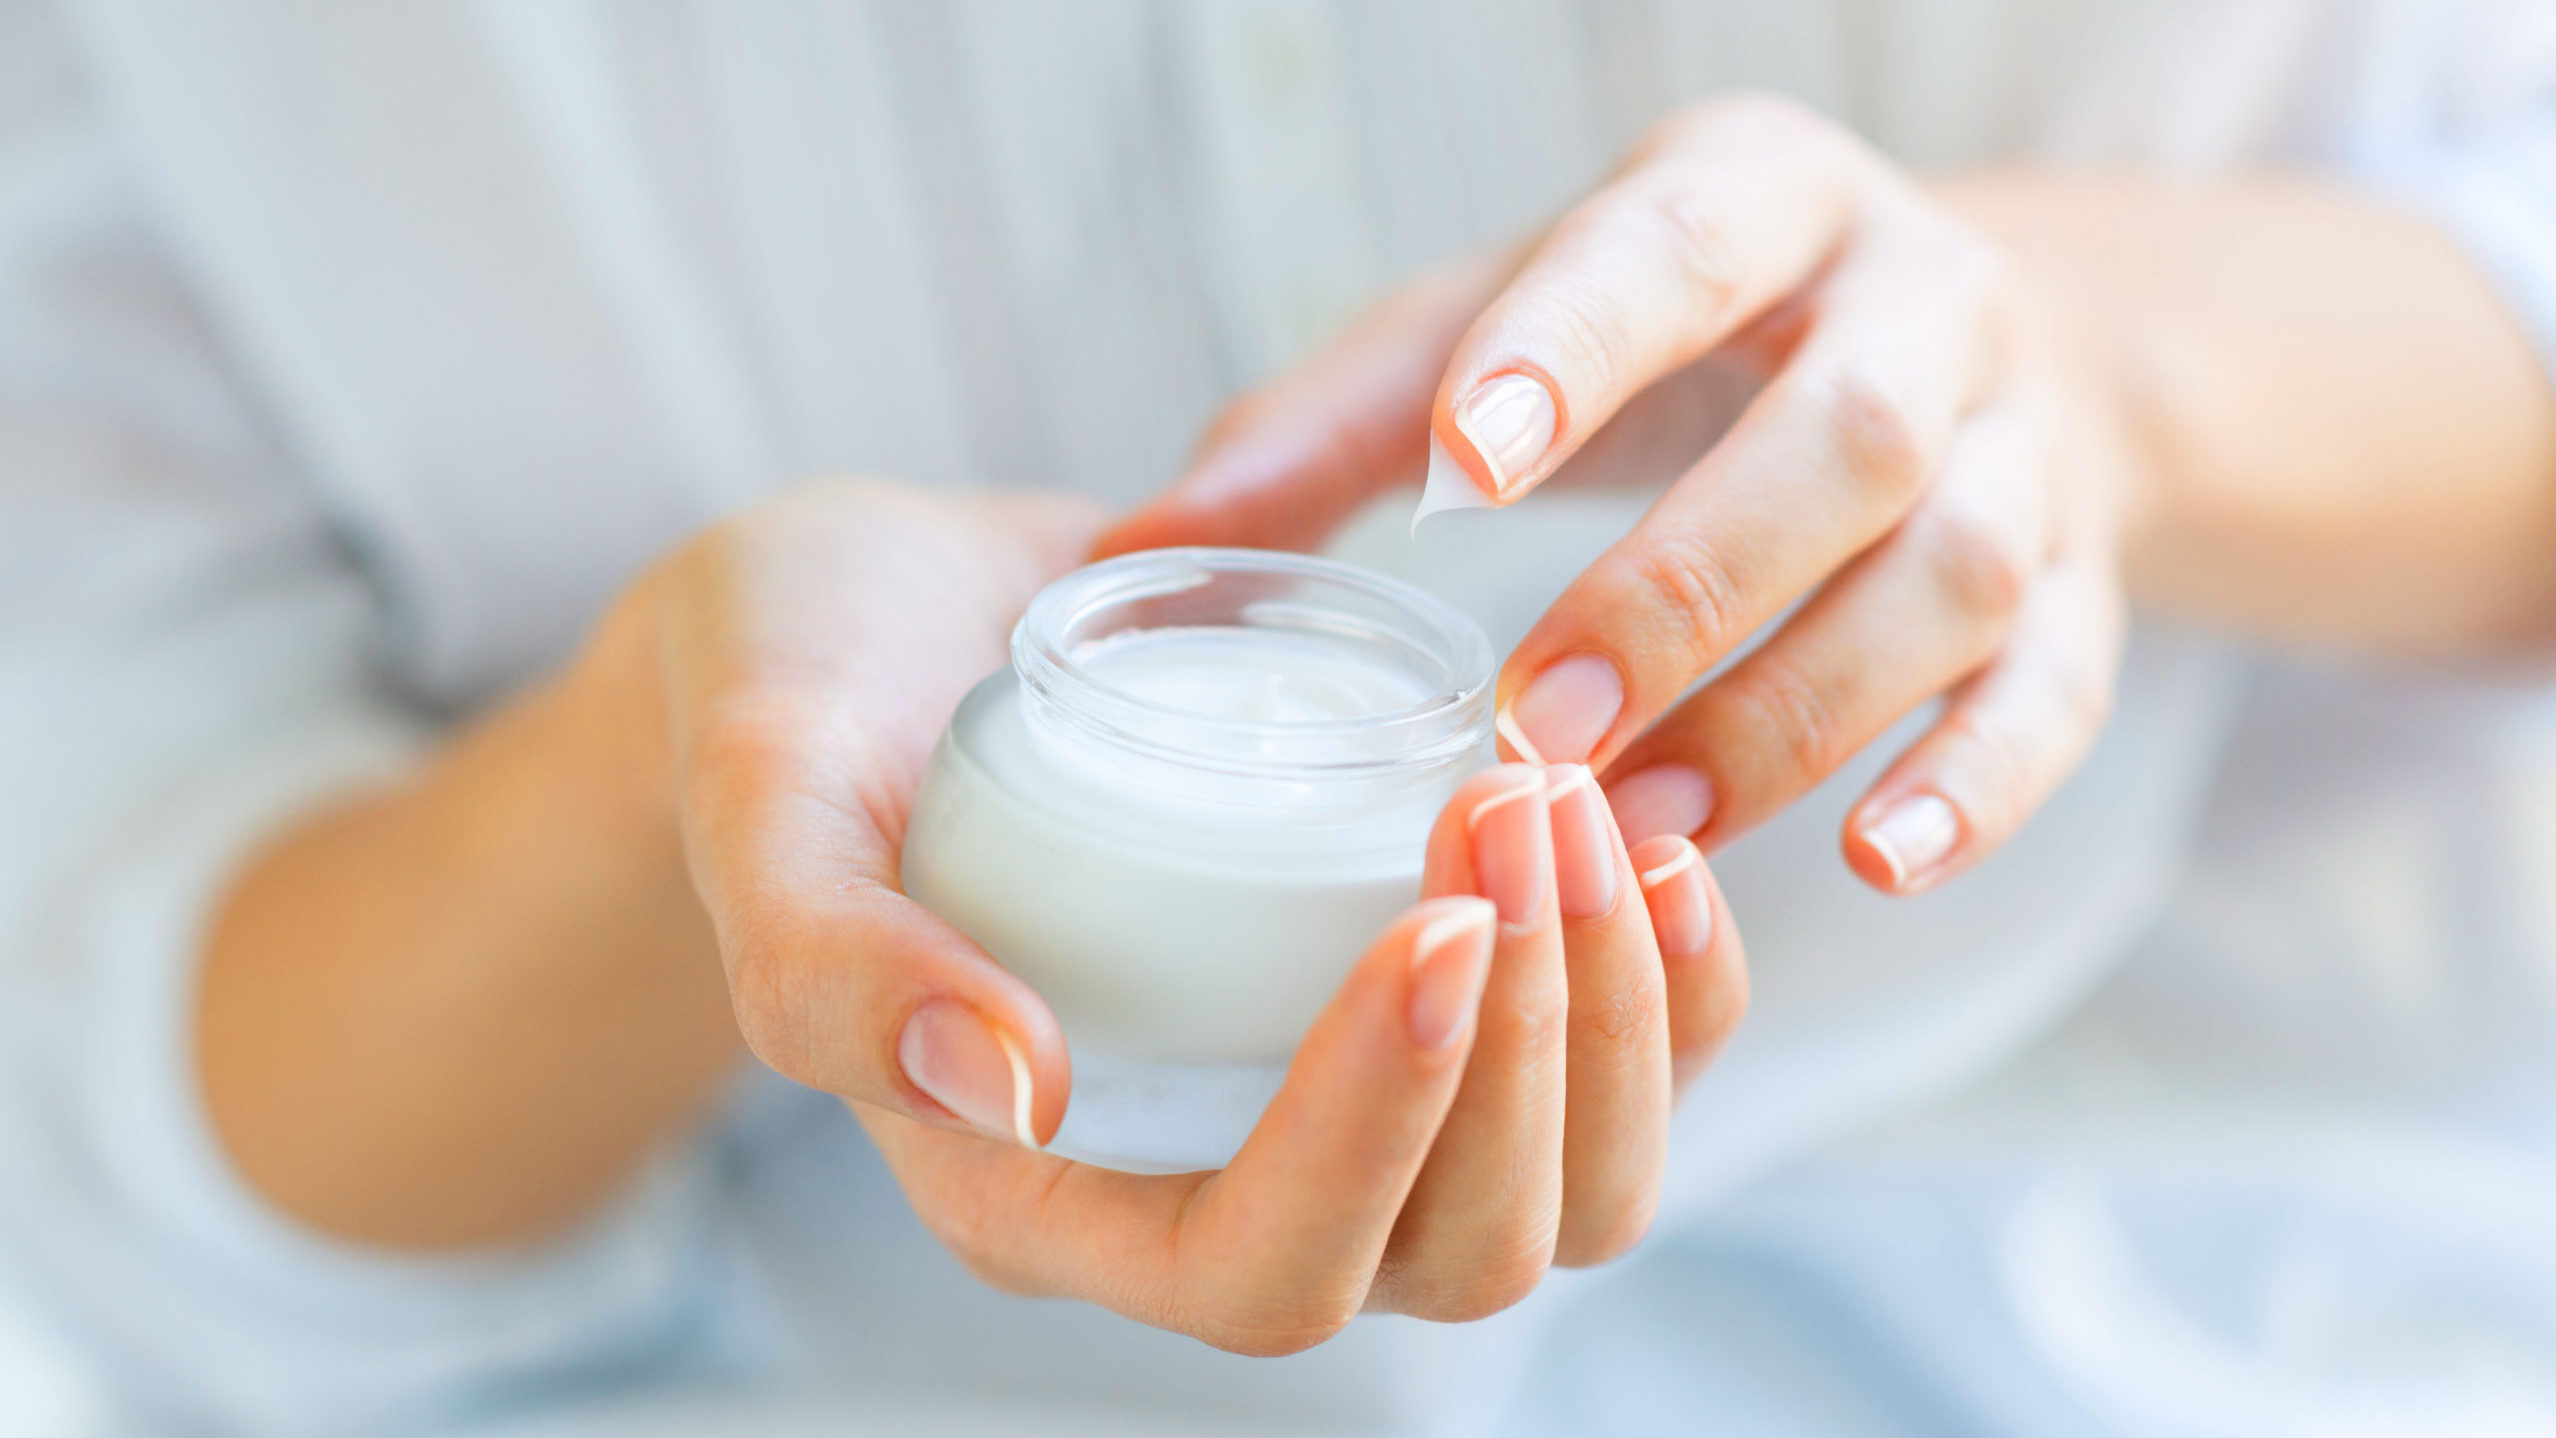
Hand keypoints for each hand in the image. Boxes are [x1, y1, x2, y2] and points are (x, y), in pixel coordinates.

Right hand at [629, 482, 1745, 1351]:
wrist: (874, 621)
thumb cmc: (794, 701)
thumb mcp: (765, 797)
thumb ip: (830, 955)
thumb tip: (1001, 1089)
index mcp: (1042, 1195)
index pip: (1261, 1268)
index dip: (1375, 1131)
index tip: (1431, 914)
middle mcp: (1204, 1182)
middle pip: (1455, 1251)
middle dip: (1529, 1047)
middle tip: (1520, 805)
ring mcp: (1325, 1100)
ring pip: (1561, 1183)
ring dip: (1613, 1012)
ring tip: (1582, 801)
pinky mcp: (1405, 1002)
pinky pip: (1599, 1067)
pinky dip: (1662, 980)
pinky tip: (1649, 831)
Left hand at [1105, 95, 2137, 894]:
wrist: (1960, 339)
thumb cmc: (1675, 341)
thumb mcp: (1513, 323)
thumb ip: (1340, 421)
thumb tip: (1126, 550)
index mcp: (1760, 199)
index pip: (1676, 250)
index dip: (1579, 350)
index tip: (1464, 464)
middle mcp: (1921, 302)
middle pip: (1846, 435)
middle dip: (1690, 583)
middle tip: (1536, 723)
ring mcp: (2027, 445)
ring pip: (1955, 575)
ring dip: (1800, 708)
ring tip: (1643, 824)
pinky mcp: (2087, 581)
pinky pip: (2064, 688)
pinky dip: (1981, 783)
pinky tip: (1879, 866)